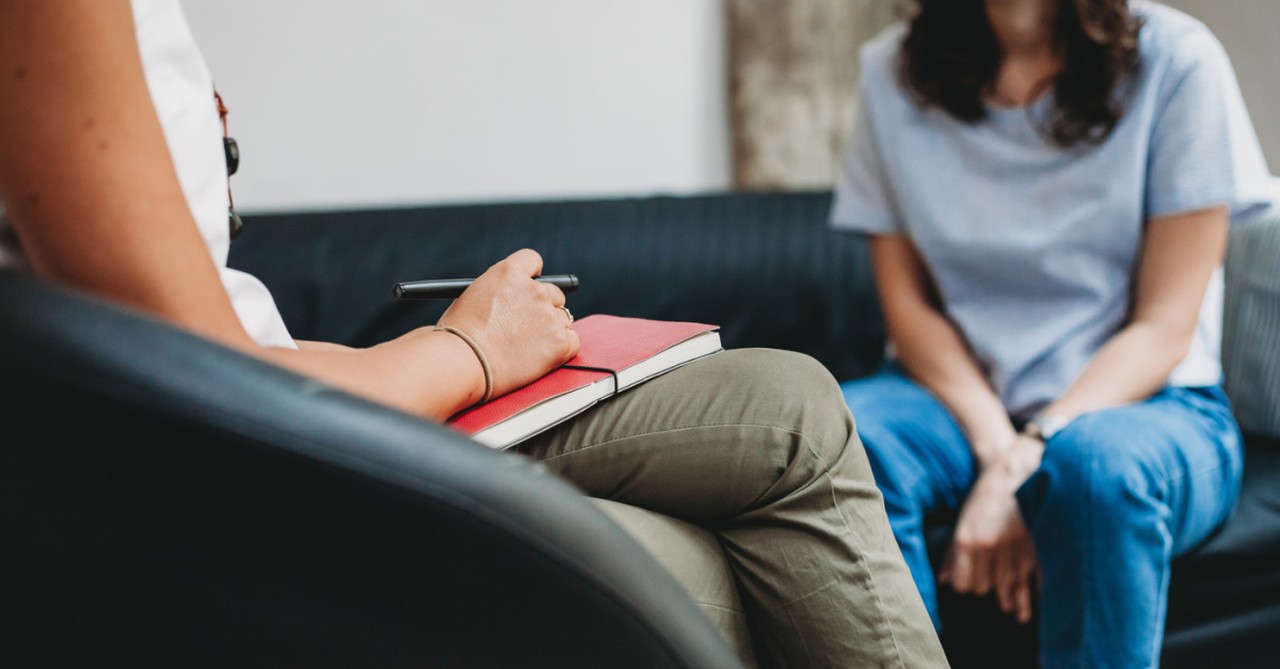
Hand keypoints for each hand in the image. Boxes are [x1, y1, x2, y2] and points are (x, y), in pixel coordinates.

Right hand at [437, 249, 579, 398]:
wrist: (463, 362)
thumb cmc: (457, 336)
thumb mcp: (471, 297)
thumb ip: (496, 293)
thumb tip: (507, 301)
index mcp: (509, 273)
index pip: (533, 260)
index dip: (533, 275)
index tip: (531, 285)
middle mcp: (534, 289)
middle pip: (553, 293)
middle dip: (543, 308)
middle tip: (527, 327)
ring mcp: (549, 315)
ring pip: (562, 318)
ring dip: (550, 330)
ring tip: (526, 347)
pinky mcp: (560, 341)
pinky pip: (572, 341)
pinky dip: (560, 349)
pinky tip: (540, 357)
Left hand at [940, 435, 1043, 623]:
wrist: (1013, 474)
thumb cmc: (983, 497)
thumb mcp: (962, 522)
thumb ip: (952, 554)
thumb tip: (944, 580)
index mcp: (967, 541)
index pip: (965, 583)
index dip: (968, 587)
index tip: (971, 586)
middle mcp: (989, 547)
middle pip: (986, 587)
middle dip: (987, 589)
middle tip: (991, 591)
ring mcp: (1012, 548)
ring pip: (1009, 585)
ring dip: (1011, 598)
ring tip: (1015, 611)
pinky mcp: (1034, 546)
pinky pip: (1031, 577)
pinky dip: (1031, 589)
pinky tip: (1032, 598)